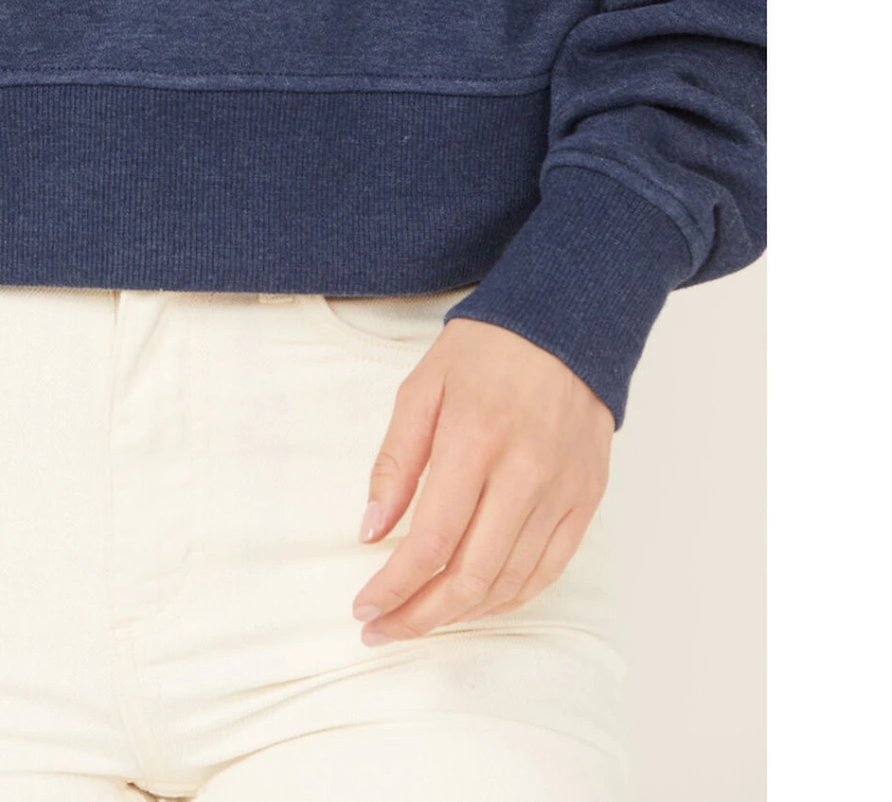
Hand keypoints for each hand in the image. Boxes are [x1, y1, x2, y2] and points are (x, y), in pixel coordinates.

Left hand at [350, 317, 612, 644]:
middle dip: (420, 616)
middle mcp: (525, 472)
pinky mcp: (587, 498)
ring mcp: (562, 490)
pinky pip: (549, 569)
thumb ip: (395, 461)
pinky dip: (510, 598)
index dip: (394, 586)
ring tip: (421, 619)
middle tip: (384, 628)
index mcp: (475, 439)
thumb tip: (371, 532)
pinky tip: (476, 603)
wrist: (564, 323)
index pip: (431, 540)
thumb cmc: (484, 350)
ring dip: (461, 614)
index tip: (364, 606)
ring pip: (511, 582)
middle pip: (471, 575)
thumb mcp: (420, 388)